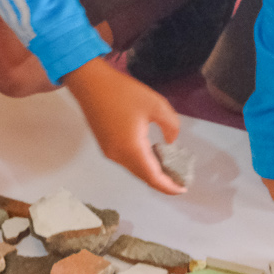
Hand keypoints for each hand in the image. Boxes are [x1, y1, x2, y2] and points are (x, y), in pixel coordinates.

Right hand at [63, 59, 183, 193]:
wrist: (90, 83)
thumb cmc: (123, 91)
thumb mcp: (156, 104)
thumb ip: (171, 125)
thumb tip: (171, 142)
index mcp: (131, 149)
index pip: (153, 177)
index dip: (168, 186)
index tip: (183, 189)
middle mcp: (118, 156)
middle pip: (143, 176)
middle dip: (162, 182)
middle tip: (180, 179)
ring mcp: (109, 152)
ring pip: (134, 169)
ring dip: (151, 172)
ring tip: (169, 168)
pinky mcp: (105, 146)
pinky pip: (127, 161)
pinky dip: (142, 163)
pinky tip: (152, 155)